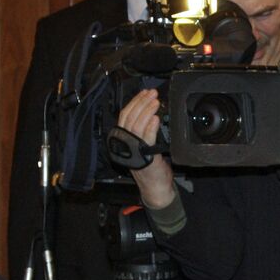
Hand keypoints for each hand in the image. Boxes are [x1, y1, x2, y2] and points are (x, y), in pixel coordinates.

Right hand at [117, 89, 175, 207]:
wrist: (155, 187)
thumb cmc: (151, 166)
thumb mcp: (144, 144)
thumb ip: (144, 129)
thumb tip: (150, 110)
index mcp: (123, 139)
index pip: (125, 115)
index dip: (135, 102)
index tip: (144, 93)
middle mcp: (125, 144)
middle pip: (129, 118)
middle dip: (141, 103)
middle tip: (152, 94)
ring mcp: (134, 150)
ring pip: (137, 125)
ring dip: (147, 111)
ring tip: (155, 102)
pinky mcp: (145, 157)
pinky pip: (146, 138)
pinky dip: (151, 127)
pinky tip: (156, 118)